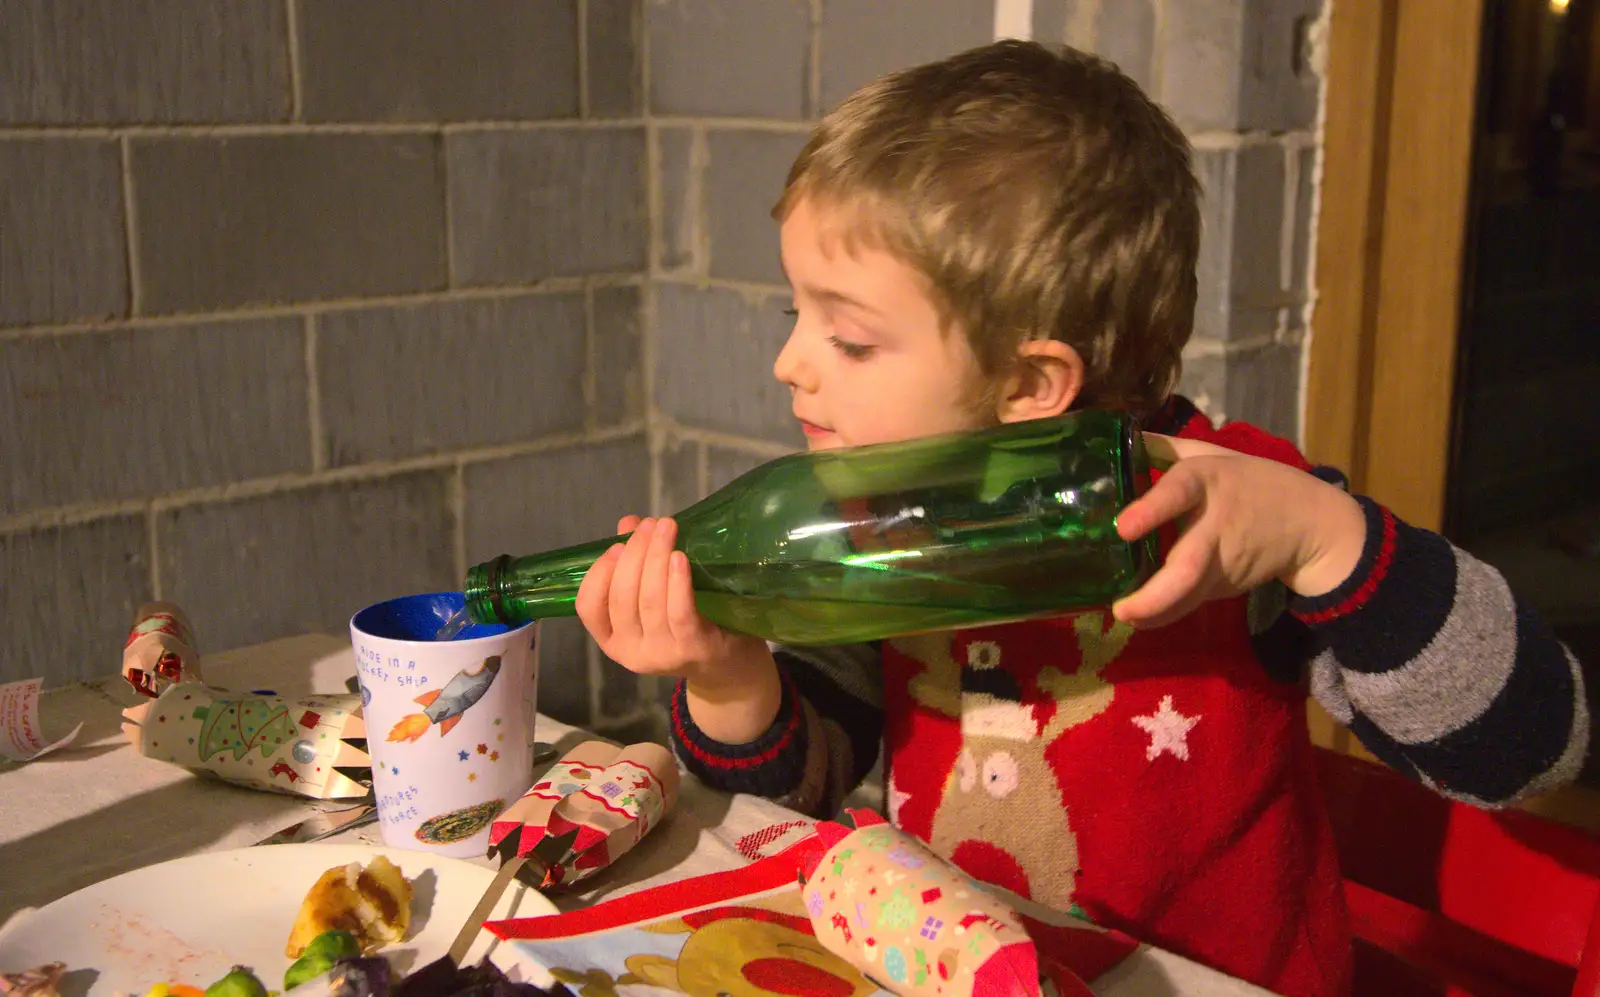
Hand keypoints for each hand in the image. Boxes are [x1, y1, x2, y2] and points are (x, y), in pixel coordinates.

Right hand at [575, 515, 772, 691]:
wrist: (728, 665)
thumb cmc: (684, 627)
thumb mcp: (655, 599)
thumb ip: (636, 563)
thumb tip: (628, 523)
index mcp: (612, 640)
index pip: (588, 606)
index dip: (599, 573)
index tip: (616, 545)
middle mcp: (631, 652)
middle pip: (622, 596)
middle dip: (634, 553)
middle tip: (650, 525)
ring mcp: (661, 653)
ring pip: (650, 600)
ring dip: (656, 558)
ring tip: (666, 529)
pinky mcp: (691, 648)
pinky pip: (679, 611)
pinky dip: (677, 582)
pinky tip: (679, 557)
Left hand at [1111, 434, 1366, 628]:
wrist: (1310, 523)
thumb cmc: (1250, 482)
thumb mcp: (1212, 454)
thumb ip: (1165, 447)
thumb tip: (1118, 436)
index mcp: (1206, 481)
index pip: (1179, 491)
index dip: (1151, 510)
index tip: (1123, 527)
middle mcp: (1214, 524)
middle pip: (1189, 565)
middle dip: (1156, 594)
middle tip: (1120, 609)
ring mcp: (1223, 561)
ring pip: (1190, 594)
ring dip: (1157, 612)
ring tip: (1125, 617)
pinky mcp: (1226, 584)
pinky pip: (1191, 601)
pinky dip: (1166, 614)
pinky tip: (1140, 618)